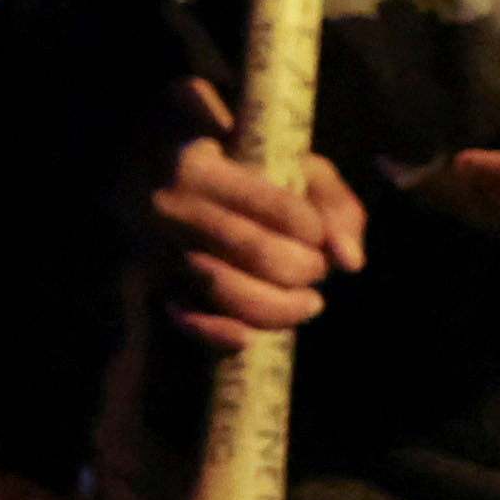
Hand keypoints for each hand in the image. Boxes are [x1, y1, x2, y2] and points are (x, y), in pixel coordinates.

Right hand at [149, 76, 368, 348]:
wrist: (149, 166)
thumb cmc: (235, 166)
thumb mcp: (284, 162)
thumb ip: (332, 201)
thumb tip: (350, 261)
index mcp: (203, 168)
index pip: (279, 208)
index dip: (314, 230)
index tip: (319, 235)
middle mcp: (172, 208)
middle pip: (259, 253)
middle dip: (304, 269)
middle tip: (317, 269)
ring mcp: (157, 248)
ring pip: (226, 291)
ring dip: (280, 308)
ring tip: (308, 302)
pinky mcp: (151, 281)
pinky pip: (186, 319)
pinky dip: (219, 335)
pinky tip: (248, 337)